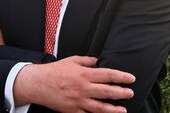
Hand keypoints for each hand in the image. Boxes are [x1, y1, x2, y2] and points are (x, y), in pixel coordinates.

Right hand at [14, 56, 134, 112]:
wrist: (38, 84)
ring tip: (123, 110)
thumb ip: (88, 61)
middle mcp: (83, 88)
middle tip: (130, 93)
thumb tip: (99, 61)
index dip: (122, 77)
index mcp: (84, 74)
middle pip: (107, 92)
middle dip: (121, 93)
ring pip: (100, 107)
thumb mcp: (72, 60)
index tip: (131, 79)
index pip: (108, 75)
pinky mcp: (72, 111)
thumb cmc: (55, 71)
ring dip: (113, 109)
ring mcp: (78, 101)